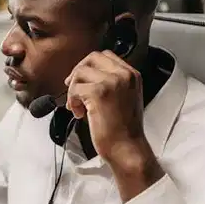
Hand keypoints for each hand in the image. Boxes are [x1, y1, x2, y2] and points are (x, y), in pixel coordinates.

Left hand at [65, 50, 162, 200]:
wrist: (127, 148)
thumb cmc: (123, 130)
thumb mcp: (124, 98)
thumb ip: (111, 83)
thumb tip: (84, 76)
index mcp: (132, 75)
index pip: (105, 56)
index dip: (88, 66)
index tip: (81, 81)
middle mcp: (124, 75)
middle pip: (91, 58)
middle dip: (78, 73)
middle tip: (74, 91)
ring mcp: (112, 82)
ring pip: (80, 72)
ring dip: (74, 90)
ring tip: (79, 107)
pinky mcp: (98, 93)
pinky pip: (74, 88)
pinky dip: (72, 101)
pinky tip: (80, 114)